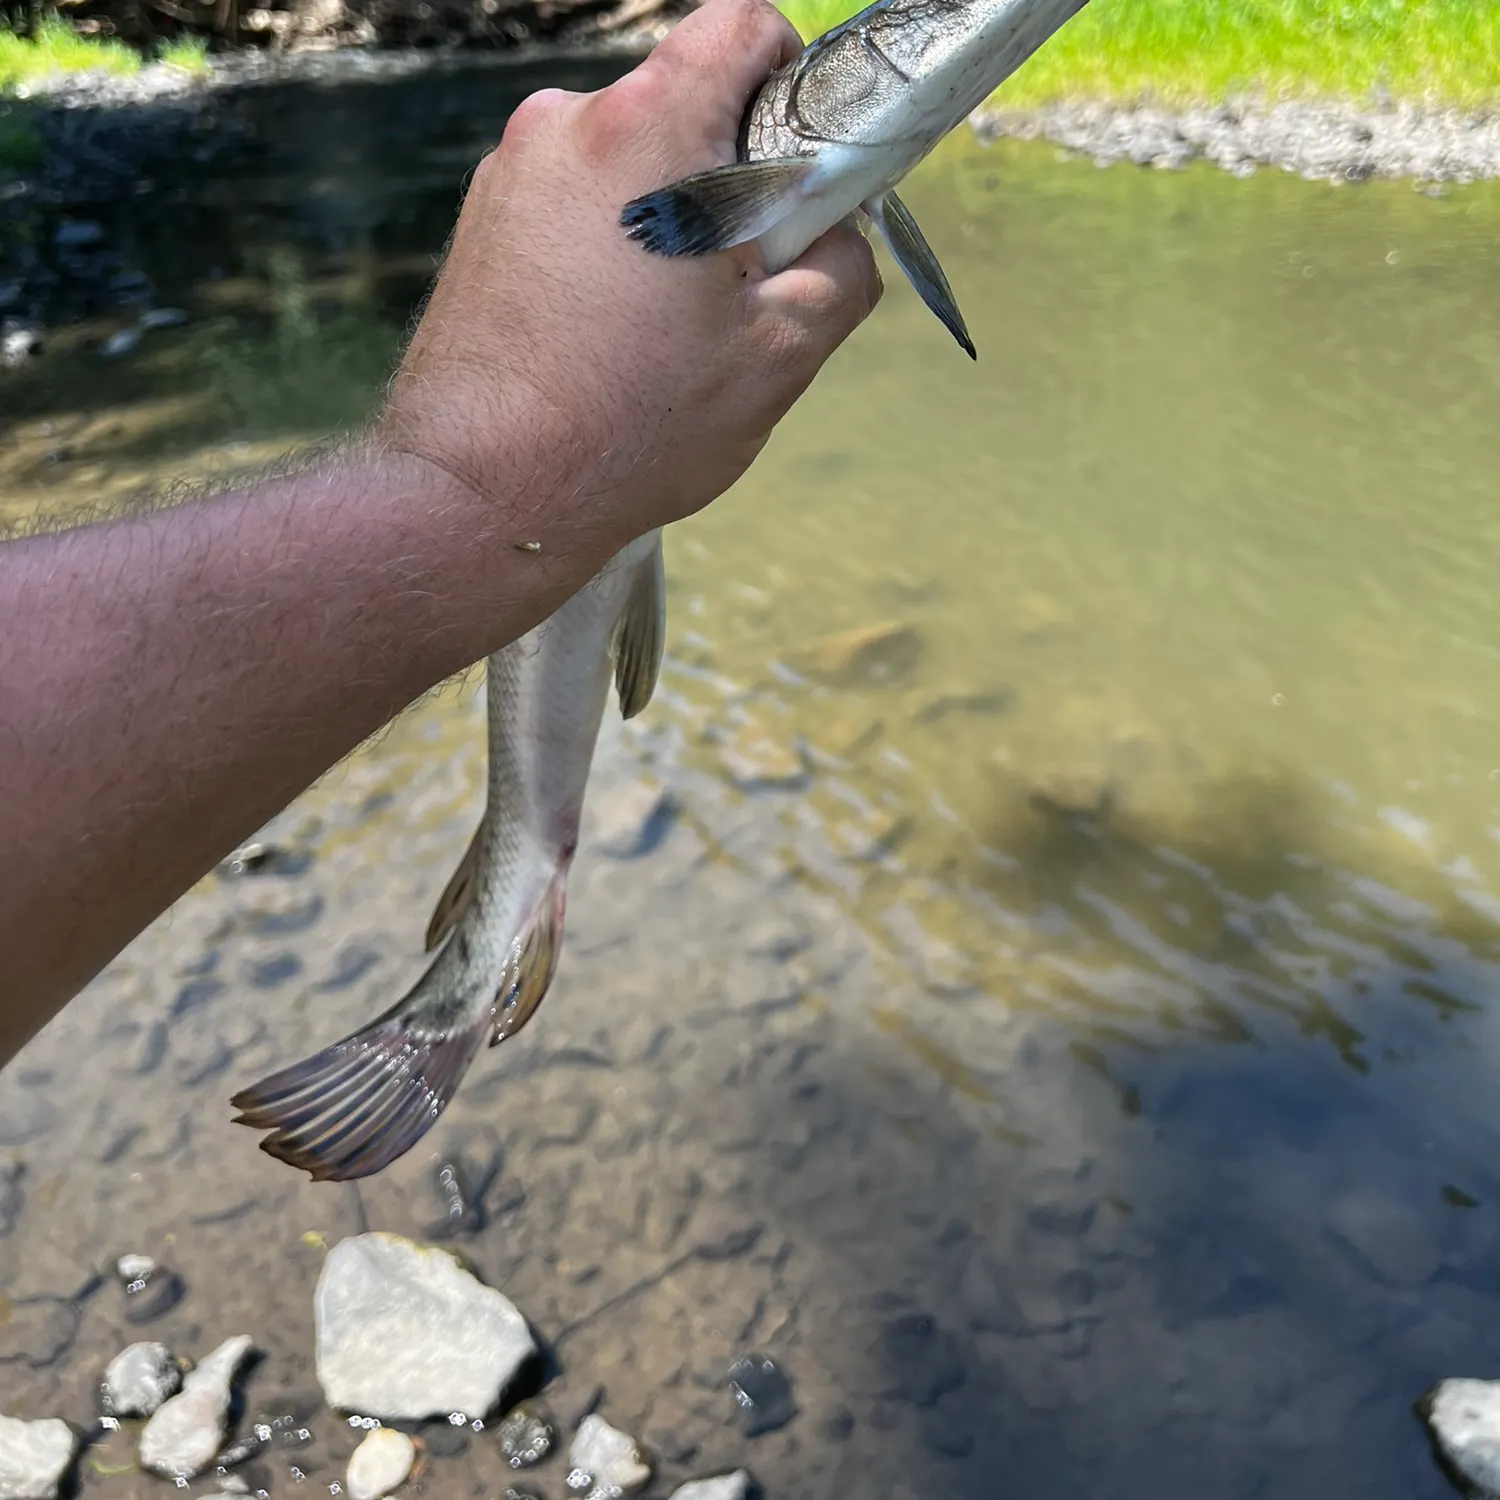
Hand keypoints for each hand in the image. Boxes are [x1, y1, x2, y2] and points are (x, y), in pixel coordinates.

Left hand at [379, 0, 881, 557]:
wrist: (483, 493)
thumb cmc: (630, 425)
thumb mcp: (782, 354)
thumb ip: (843, 267)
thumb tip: (840, 233)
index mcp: (649, 129)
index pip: (743, 26)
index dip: (790, 80)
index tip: (798, 164)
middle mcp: (567, 124)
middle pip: (684, 104)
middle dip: (729, 176)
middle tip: (738, 281)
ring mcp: (512, 171)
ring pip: (629, 162)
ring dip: (666, 221)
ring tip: (663, 328)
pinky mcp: (482, 221)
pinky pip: (575, 206)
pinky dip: (608, 249)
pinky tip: (608, 336)